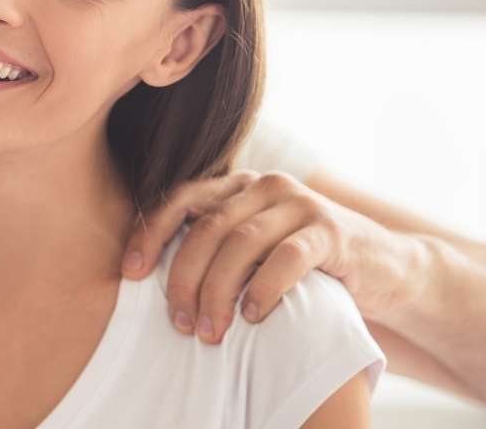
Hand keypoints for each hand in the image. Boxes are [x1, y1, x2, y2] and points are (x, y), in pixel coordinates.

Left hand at [121, 170, 416, 343]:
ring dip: (219, 291)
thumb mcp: (253, 246)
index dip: (150, 234)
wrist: (385, 265)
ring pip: (241, 243)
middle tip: (179, 321)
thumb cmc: (302, 261)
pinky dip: (263, 288)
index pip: (180, 200)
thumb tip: (147, 276)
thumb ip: (214, 245)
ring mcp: (300, 203)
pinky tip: (252, 316)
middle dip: (184, 278)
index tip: (130, 274)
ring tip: (210, 330)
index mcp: (237, 185)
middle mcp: (264, 185)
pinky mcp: (330, 230)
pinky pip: (286, 258)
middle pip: (206, 228)